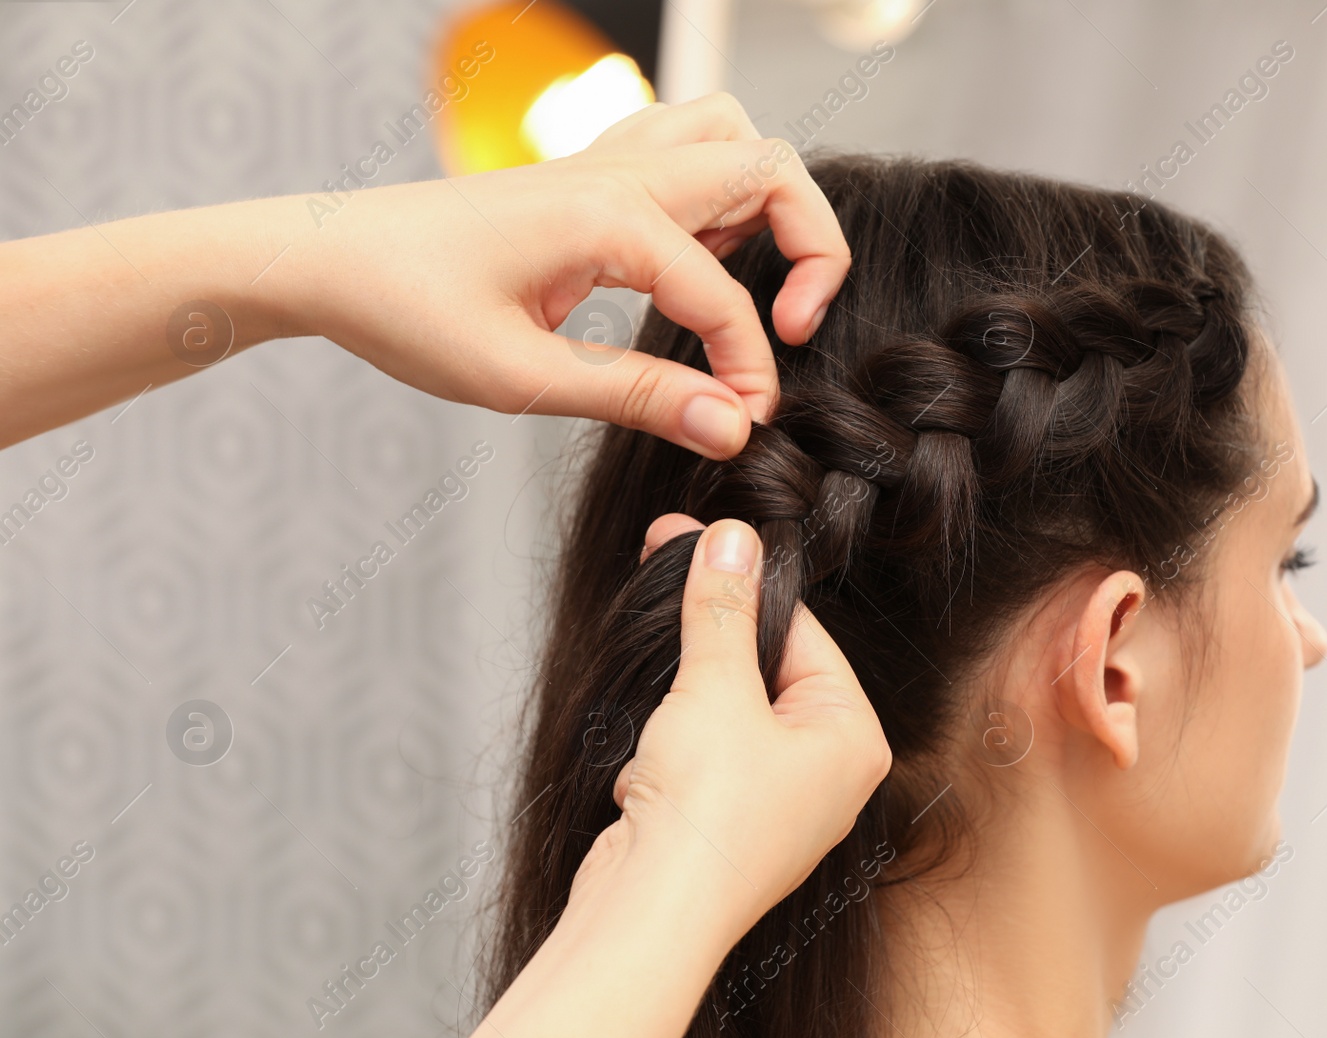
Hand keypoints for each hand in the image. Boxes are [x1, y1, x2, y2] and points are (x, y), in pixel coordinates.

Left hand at [0, 93, 848, 454]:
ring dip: (768, 202)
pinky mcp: (586, 172)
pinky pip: (684, 146)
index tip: (741, 423)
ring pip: (733, 136)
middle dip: (813, 247)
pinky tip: (697, 253)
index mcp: (610, 221)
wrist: (327, 257)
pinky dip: (719, 187)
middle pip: (772, 170)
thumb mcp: (522, 378)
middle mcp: (620, 174)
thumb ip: (637, 398)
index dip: (749, 370)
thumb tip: (729, 425)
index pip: (726, 299)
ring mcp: (604, 162)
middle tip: (789, 327)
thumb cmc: (406, 310)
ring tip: (753, 280)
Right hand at [449, 517, 888, 1037]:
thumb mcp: (715, 685)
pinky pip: (700, 755)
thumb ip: (723, 607)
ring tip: (661, 703)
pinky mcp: (725, 825)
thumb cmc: (707, 816)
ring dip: (687, 694)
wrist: (651, 912)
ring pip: (727, 711)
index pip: (803, 635)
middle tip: (667, 577)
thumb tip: (733, 541)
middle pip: (766, 669)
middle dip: (710, 639)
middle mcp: (827, 775)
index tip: (698, 543)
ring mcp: (777, 804)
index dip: (743, 588)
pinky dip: (670, 744)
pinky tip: (649, 757)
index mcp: (853, 740)